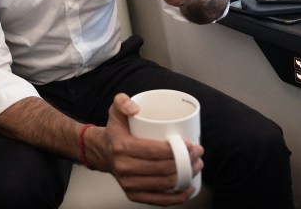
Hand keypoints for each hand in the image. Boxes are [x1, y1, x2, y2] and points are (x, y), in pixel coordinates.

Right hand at [84, 94, 201, 205]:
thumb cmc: (115, 131)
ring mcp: (128, 184)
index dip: (177, 149)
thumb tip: (135, 108)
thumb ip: (122, 102)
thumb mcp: (115, 111)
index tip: (190, 143)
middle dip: (186, 161)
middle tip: (197, 153)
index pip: (155, 151)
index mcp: (121, 147)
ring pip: (164, 184)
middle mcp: (124, 168)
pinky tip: (188, 188)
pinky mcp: (133, 195)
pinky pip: (159, 200)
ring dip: (186, 176)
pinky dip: (177, 197)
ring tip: (196, 165)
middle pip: (163, 168)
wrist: (103, 152)